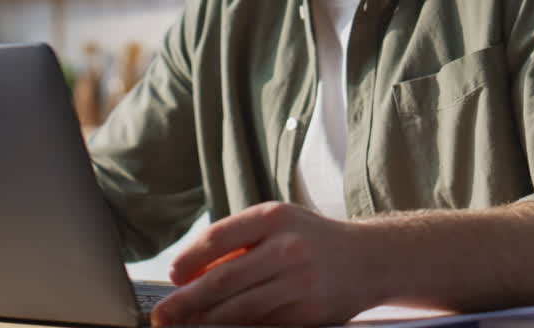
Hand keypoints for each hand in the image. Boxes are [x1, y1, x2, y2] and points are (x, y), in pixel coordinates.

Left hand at [150, 202, 379, 325]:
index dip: (190, 259)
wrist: (370, 258)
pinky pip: (263, 324)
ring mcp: (299, 282)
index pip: (218, 237)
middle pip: (224, 279)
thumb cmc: (312, 239)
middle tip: (163, 315)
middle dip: (186, 302)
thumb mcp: (278, 224)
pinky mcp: (308, 313)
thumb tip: (191, 273)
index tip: (174, 276)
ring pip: (240, 309)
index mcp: (273, 217)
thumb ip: (239, 242)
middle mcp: (286, 247)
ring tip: (185, 327)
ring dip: (206, 322)